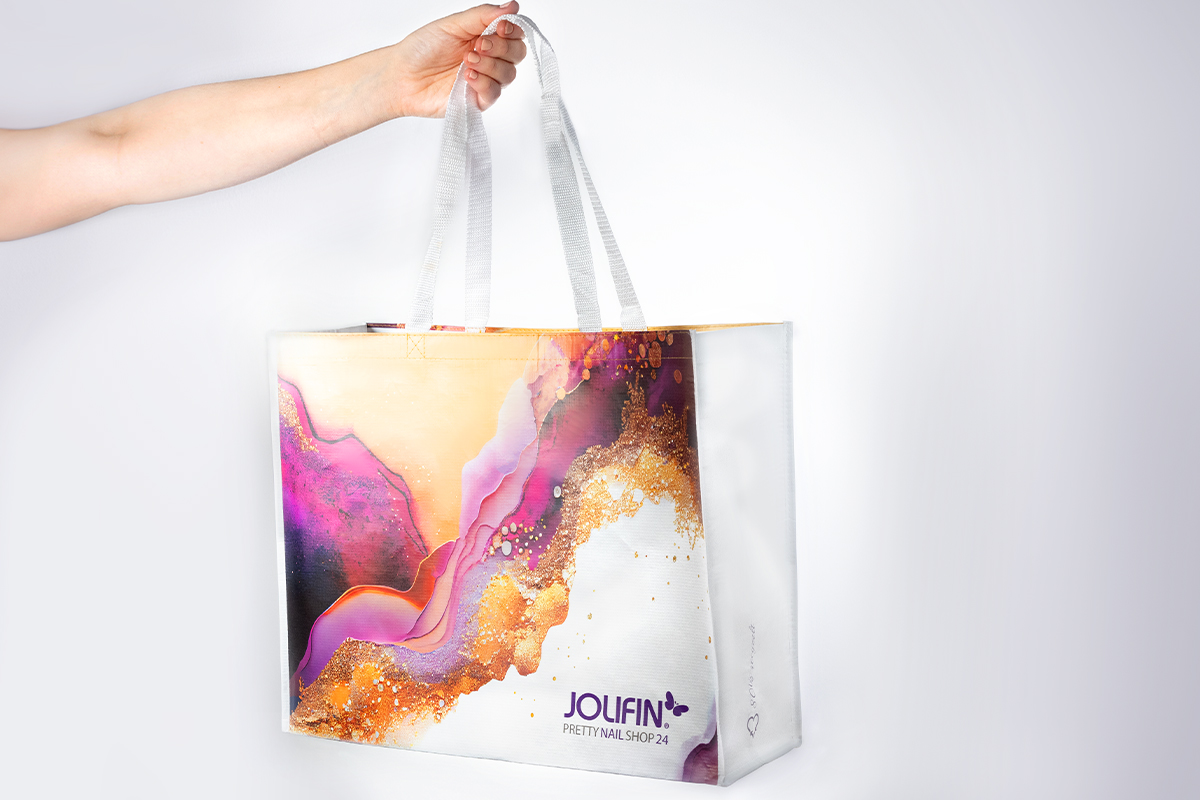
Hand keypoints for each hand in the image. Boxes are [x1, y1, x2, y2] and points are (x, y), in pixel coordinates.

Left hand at [389, 2, 527, 117]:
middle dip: (502, 48)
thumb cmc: (422, 48)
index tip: (500, 27)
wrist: (402, 75)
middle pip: (517, 54)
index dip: (512, 30)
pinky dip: (484, 83)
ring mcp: (484, 80)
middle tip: (479, 45)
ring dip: (490, 65)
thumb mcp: (454, 24)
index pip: (515, 35)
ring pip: (508, 75)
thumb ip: (484, 15)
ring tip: (467, 60)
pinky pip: (494, 93)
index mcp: (485, 37)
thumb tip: (513, 6)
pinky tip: (467, 77)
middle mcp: (488, 59)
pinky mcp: (477, 101)